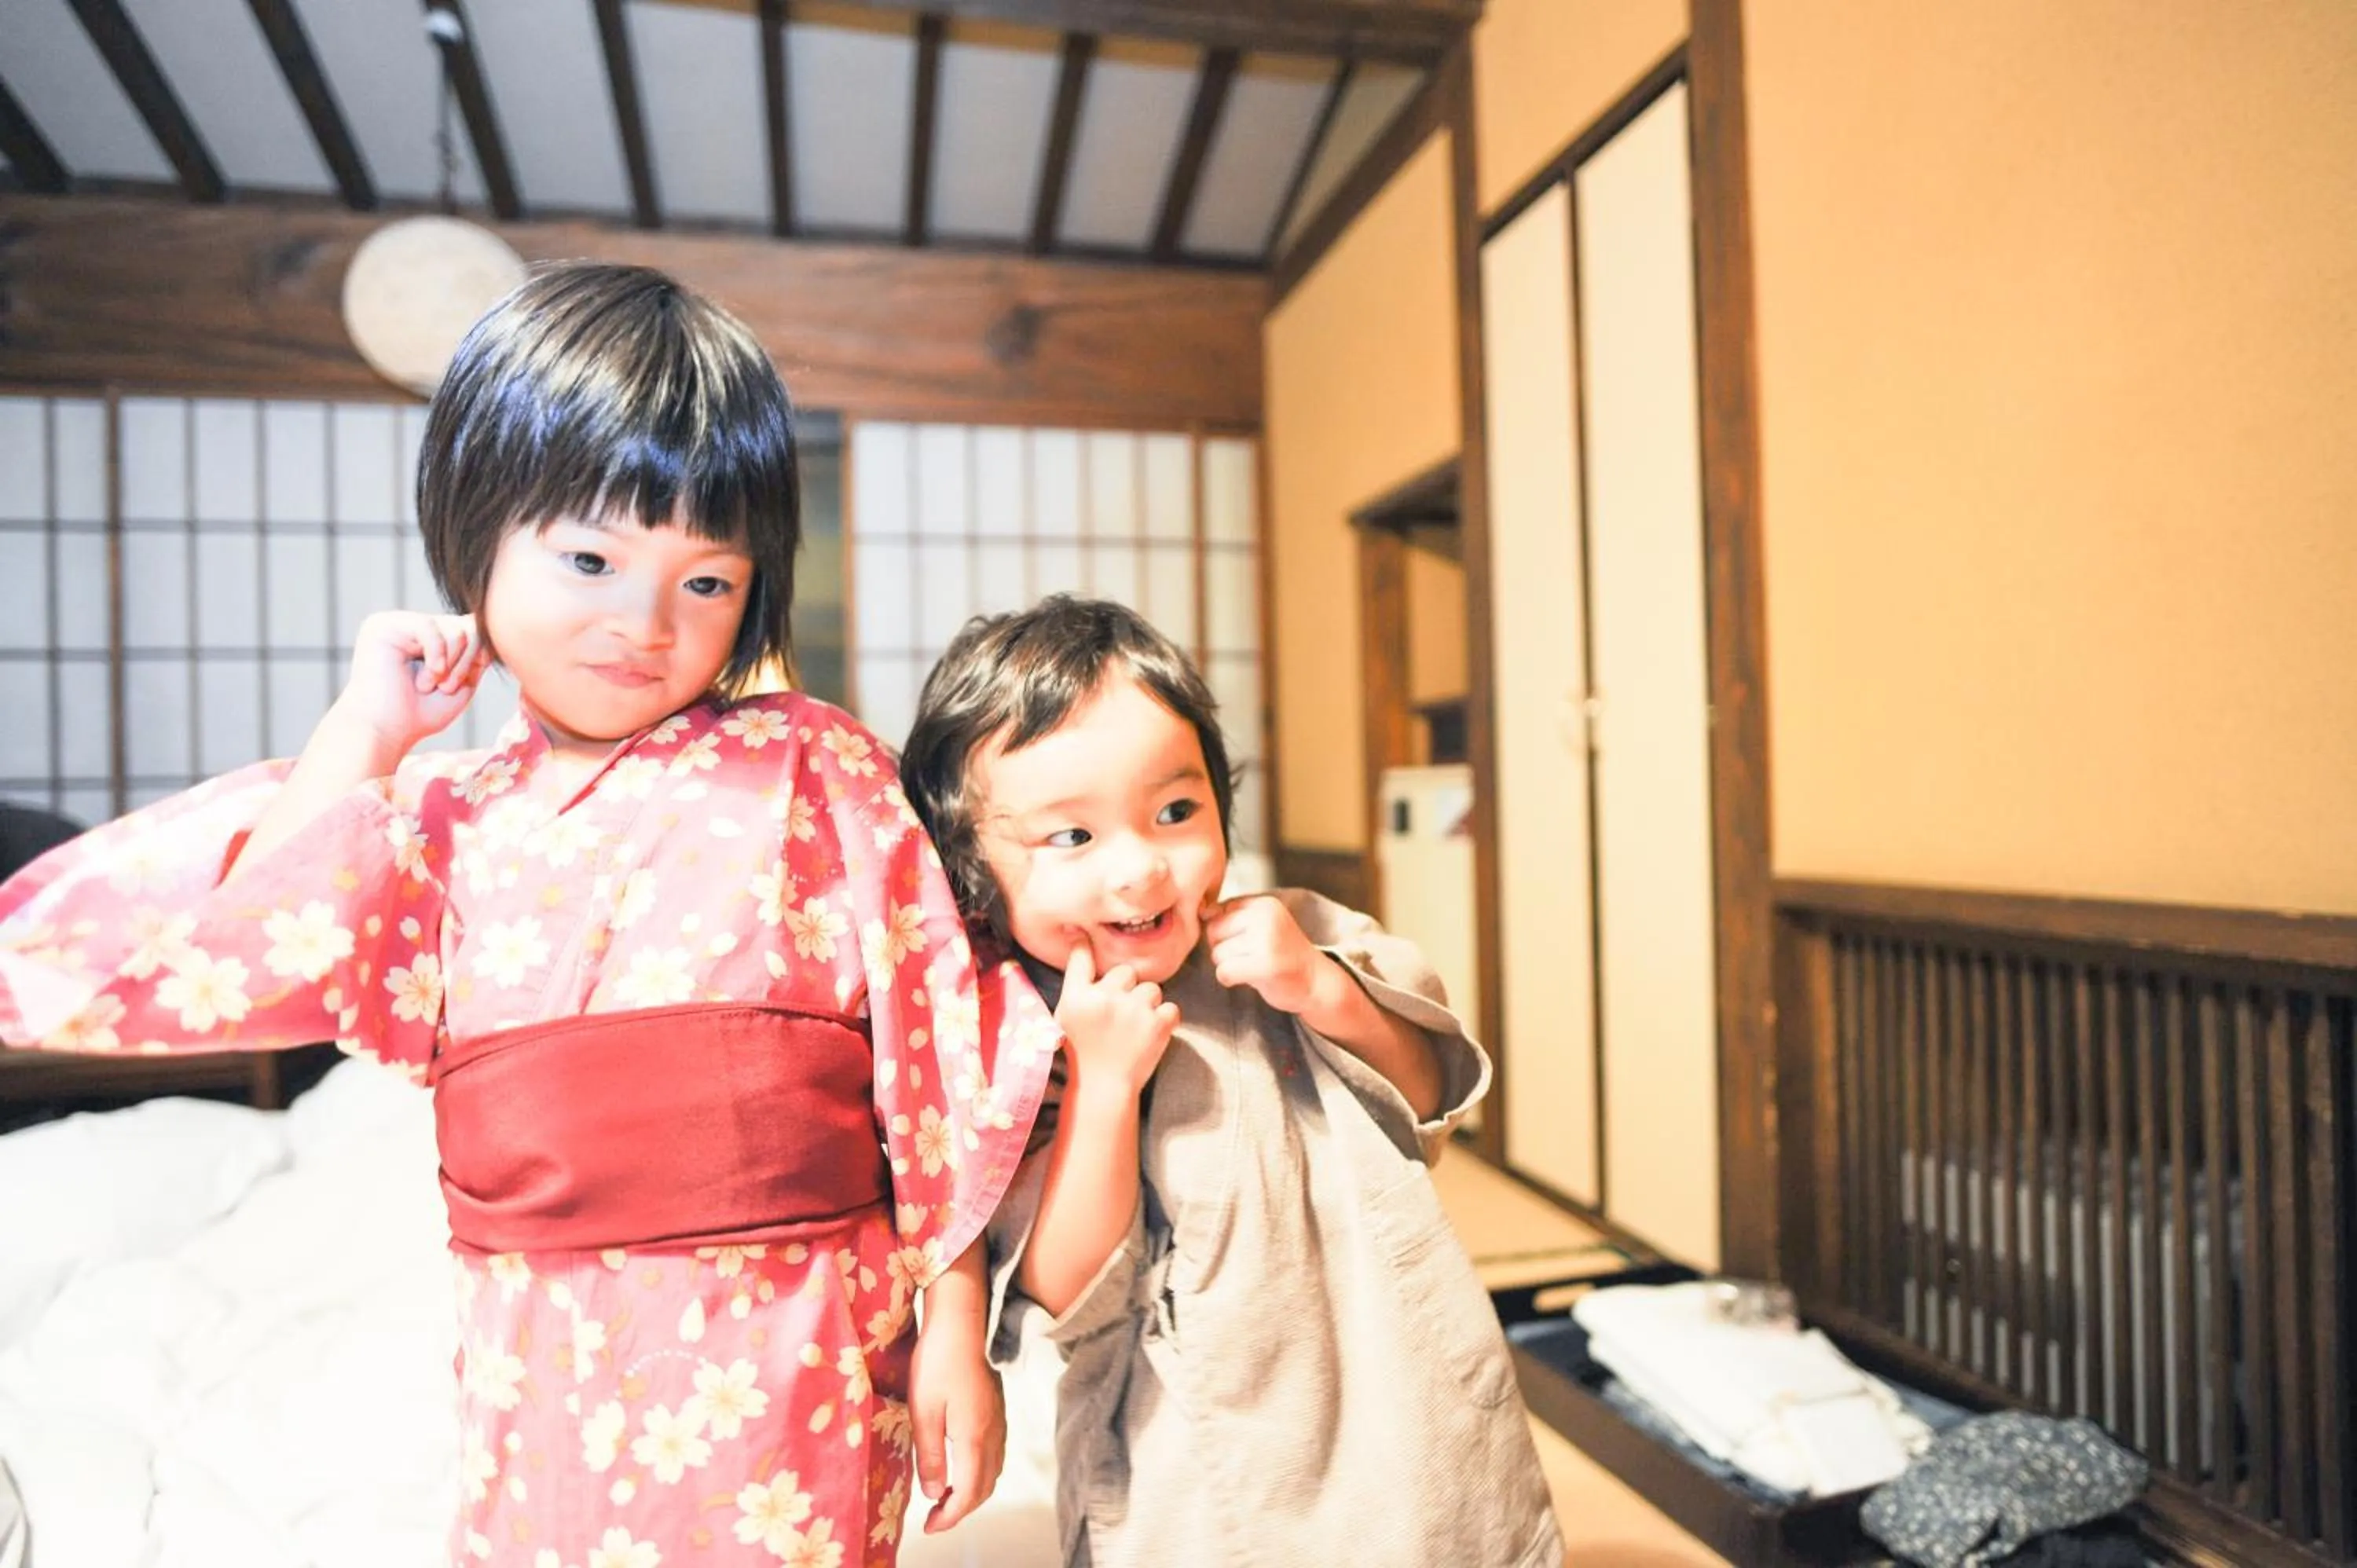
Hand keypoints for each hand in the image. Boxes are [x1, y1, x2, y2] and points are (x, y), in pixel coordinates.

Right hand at [334, 611, 490, 752]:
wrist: (386, 731)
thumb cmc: (420, 713)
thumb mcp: (462, 681)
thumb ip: (476, 652)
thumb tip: (483, 620)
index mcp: (429, 638)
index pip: (472, 629)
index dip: (477, 658)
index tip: (460, 685)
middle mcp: (413, 625)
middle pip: (468, 626)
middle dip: (465, 664)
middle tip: (443, 688)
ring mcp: (397, 622)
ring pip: (455, 629)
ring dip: (450, 666)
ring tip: (426, 685)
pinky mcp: (382, 624)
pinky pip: (430, 627)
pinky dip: (436, 657)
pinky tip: (424, 679)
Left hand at [909, 1314, 1004, 1533]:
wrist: (962, 1319)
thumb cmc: (937, 1360)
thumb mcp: (923, 1410)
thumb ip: (930, 1455)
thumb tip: (934, 1492)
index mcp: (975, 1436)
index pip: (969, 1492)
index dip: (951, 1516)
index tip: (930, 1527)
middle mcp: (993, 1432)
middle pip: (986, 1486)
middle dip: (962, 1509)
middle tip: (935, 1518)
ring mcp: (999, 1419)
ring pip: (993, 1470)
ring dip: (972, 1491)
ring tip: (944, 1496)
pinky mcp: (997, 1408)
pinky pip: (995, 1453)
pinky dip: (980, 1471)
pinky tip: (961, 1465)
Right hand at [1055, 944, 1178, 1098]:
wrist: (1103, 1088)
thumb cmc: (1082, 1052)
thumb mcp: (1067, 1017)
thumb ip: (1076, 983)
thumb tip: (1078, 937)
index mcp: (1077, 998)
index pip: (1080, 958)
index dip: (1084, 944)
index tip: (1083, 932)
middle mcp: (1104, 998)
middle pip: (1126, 972)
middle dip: (1127, 989)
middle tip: (1119, 1015)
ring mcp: (1133, 1010)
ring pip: (1152, 989)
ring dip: (1147, 1005)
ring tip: (1134, 1029)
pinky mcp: (1158, 1024)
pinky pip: (1170, 1008)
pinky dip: (1165, 1021)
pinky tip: (1149, 1036)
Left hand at [1205, 895, 1333, 1016]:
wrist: (1317, 982)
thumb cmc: (1283, 955)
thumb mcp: (1263, 926)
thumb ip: (1235, 917)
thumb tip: (1202, 912)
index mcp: (1264, 904)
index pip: (1219, 910)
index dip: (1224, 931)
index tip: (1245, 942)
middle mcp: (1266, 917)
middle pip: (1213, 930)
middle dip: (1223, 948)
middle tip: (1248, 957)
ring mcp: (1267, 940)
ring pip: (1217, 953)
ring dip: (1230, 965)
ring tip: (1254, 966)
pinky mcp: (1266, 965)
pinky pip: (1224, 972)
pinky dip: (1230, 979)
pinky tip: (1250, 979)